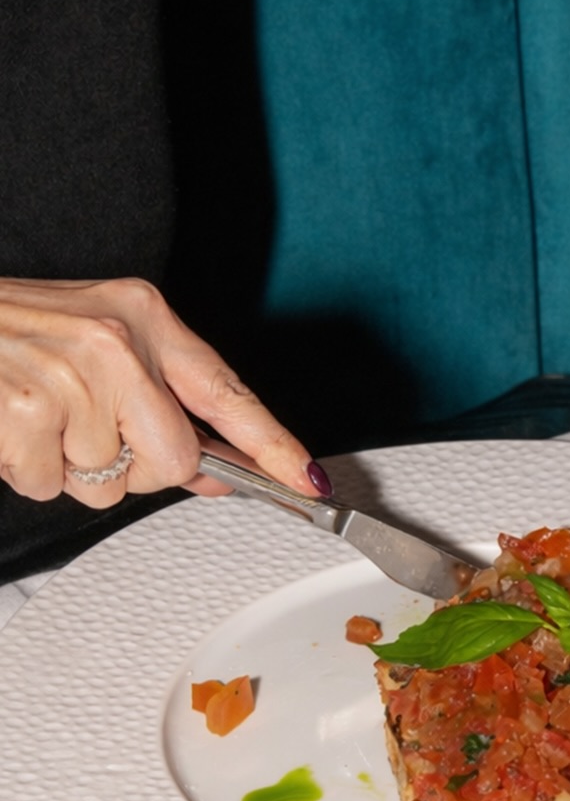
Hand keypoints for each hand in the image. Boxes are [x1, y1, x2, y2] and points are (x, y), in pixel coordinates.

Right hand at [0, 276, 324, 508]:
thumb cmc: (10, 331)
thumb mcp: (96, 343)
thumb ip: (162, 404)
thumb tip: (217, 469)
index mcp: (142, 315)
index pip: (228, 393)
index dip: (274, 446)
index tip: (310, 483)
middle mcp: (115, 339)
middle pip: (173, 461)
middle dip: (133, 469)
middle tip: (87, 435)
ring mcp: (71, 374)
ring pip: (108, 481)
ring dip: (69, 467)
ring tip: (36, 418)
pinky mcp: (27, 410)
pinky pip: (51, 484)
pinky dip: (25, 470)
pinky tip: (10, 427)